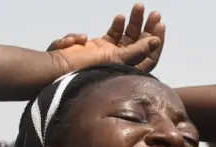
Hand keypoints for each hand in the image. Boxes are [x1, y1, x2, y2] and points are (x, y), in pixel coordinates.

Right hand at [48, 3, 164, 72]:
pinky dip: (116, 26)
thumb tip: (156, 41)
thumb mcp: (115, 58)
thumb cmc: (85, 67)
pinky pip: (111, 34)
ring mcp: (108, 55)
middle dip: (145, 27)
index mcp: (126, 70)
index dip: (156, 41)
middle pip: (138, 44)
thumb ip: (137, 50)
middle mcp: (119, 64)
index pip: (148, 56)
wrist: (56, 66)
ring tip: (137, 7)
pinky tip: (118, 19)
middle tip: (153, 12)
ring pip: (125, 36)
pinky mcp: (97, 48)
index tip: (160, 24)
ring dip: (132, 22)